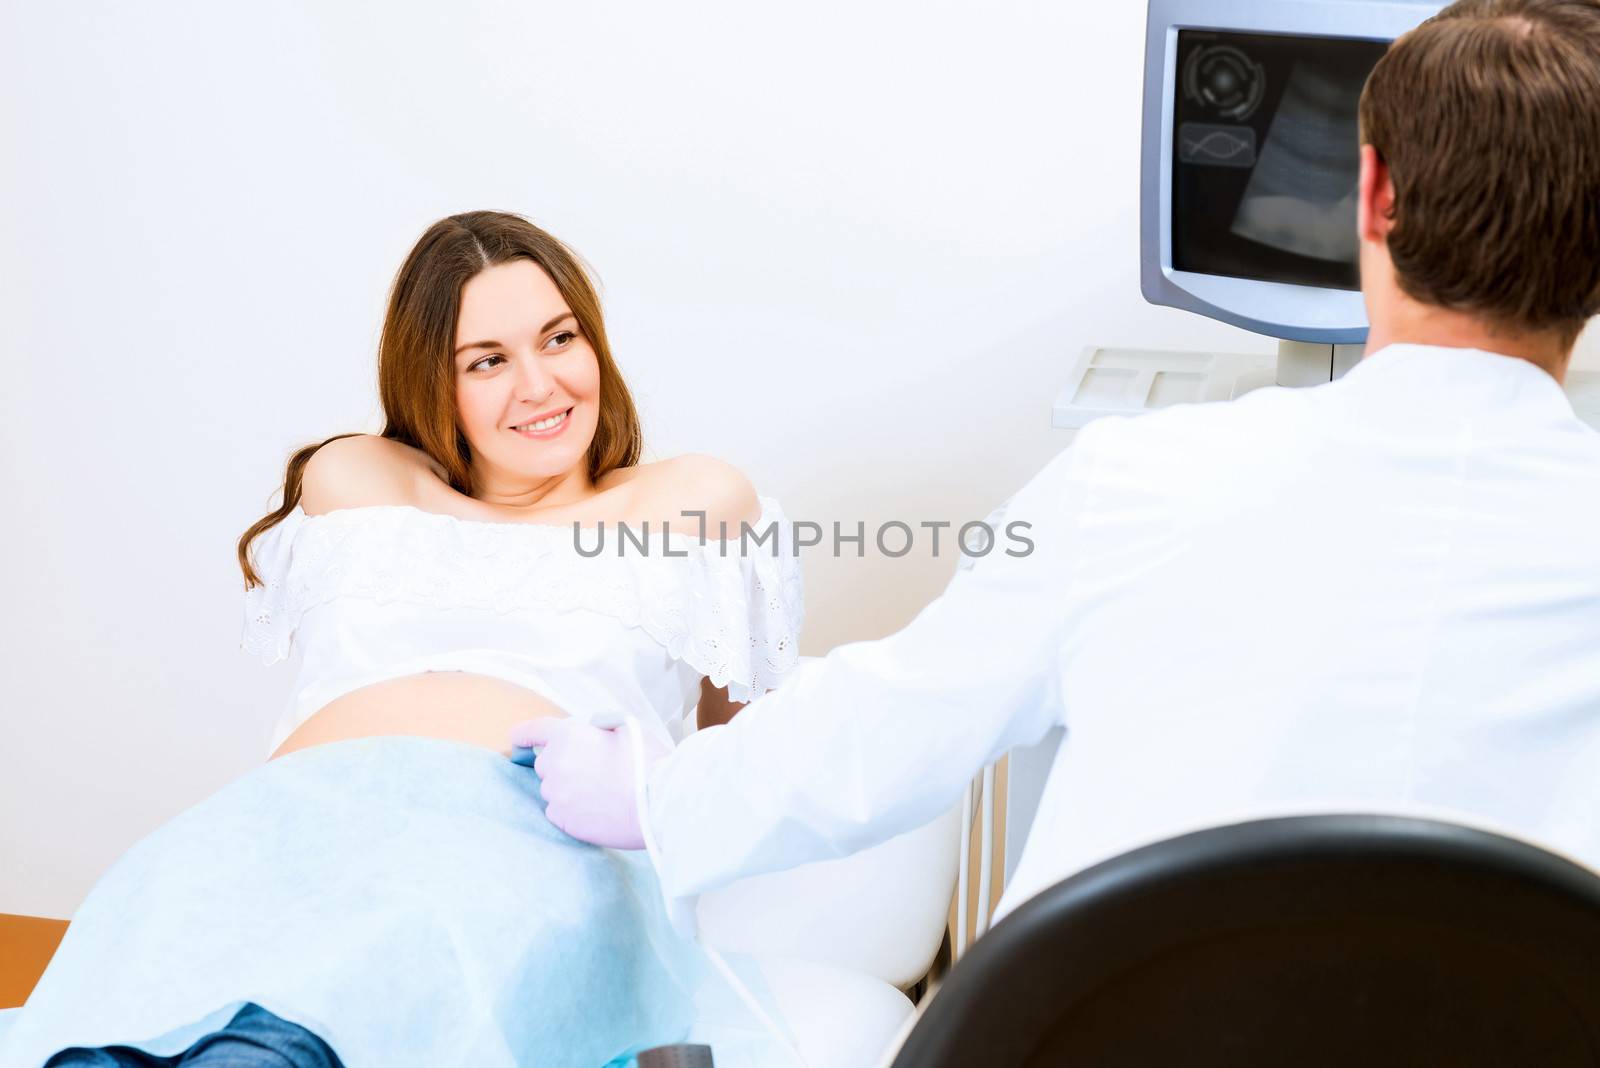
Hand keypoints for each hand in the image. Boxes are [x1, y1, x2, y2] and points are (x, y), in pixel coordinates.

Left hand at [506, 718, 669, 849]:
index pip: (534, 730)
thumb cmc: (649, 763)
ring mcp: (557, 794)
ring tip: (601, 795)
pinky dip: (572, 812)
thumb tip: (590, 732)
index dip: (523, 734)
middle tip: (593, 774)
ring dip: (569, 791)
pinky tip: (597, 811)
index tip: (515, 739)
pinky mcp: (563, 820)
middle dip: (562, 767)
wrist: (659, 801)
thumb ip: (598, 728)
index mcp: (568, 736)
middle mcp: (556, 763)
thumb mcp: (626, 729)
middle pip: (545, 765)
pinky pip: (558, 813)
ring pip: (553, 791)